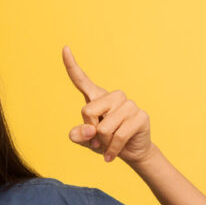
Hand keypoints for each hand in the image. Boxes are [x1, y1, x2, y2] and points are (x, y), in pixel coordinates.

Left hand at [62, 45, 153, 164]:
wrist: (130, 153)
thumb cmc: (105, 143)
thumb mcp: (85, 141)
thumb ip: (78, 135)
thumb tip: (89, 130)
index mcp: (96, 98)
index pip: (81, 80)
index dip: (71, 65)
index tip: (65, 48)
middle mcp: (113, 97)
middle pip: (87, 111)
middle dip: (90, 131)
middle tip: (98, 139)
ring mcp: (129, 104)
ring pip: (103, 127)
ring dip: (103, 143)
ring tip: (108, 144)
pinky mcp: (140, 116)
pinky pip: (117, 136)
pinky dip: (111, 150)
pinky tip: (111, 156)